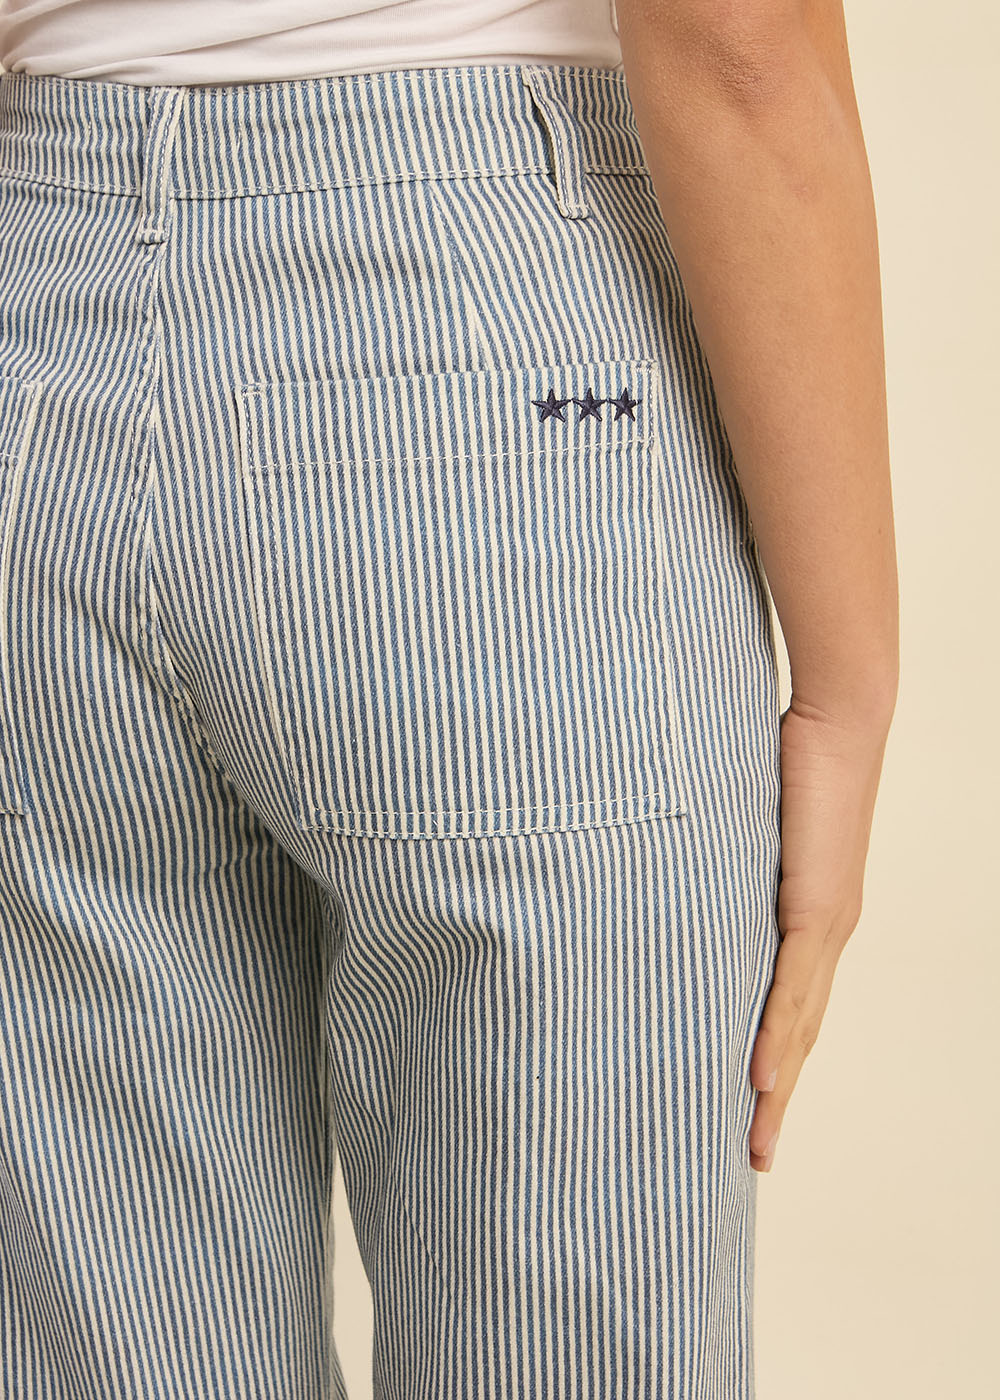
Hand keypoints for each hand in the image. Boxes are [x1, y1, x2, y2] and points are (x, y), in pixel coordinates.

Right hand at [748, 693, 892, 1171]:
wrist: (840, 723)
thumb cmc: (789, 762)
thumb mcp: (743, 829)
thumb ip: (717, 862)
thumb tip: (665, 873)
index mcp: (809, 922)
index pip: (788, 1008)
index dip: (771, 1064)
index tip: (747, 1111)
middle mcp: (825, 936)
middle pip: (797, 1037)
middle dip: (775, 1102)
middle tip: (752, 1157)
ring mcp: (825, 928)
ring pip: (797, 1028)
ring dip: (775, 1090)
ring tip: (755, 1142)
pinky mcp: (818, 909)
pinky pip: (791, 989)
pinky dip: (774, 1040)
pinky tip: (757, 1082)